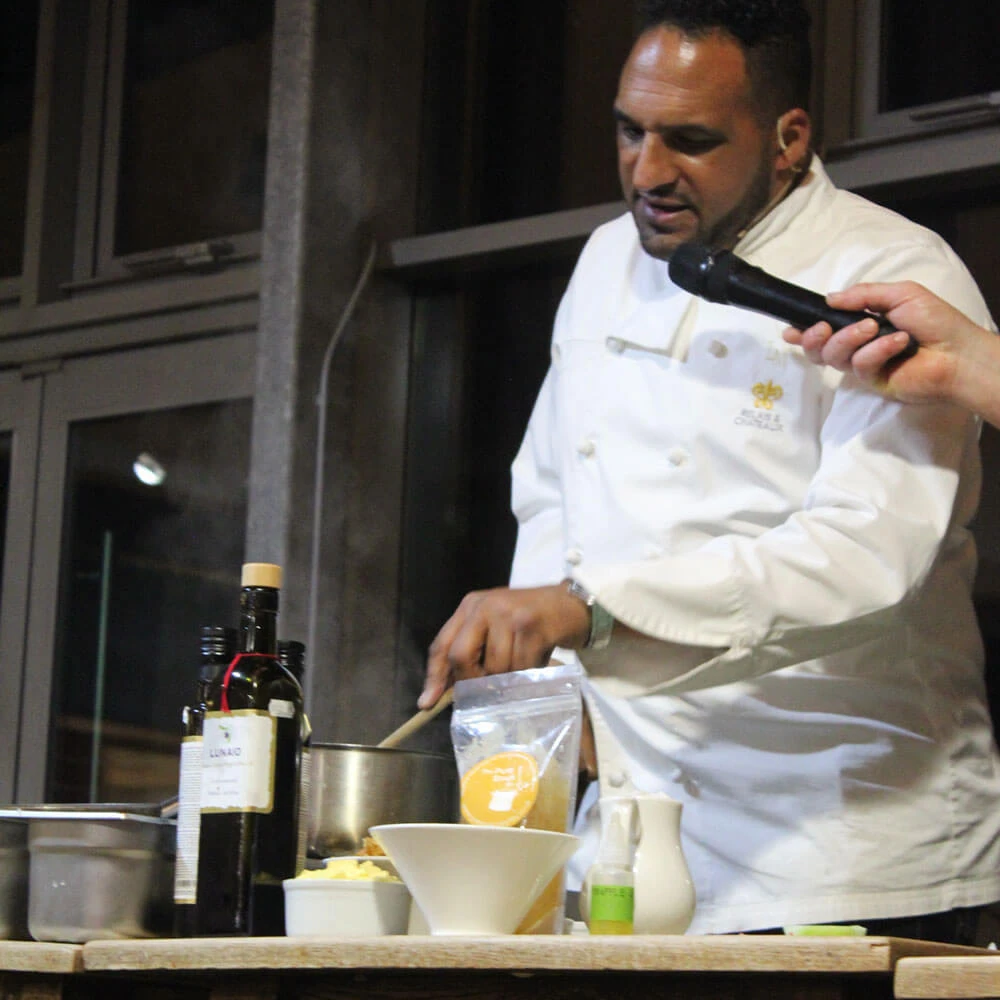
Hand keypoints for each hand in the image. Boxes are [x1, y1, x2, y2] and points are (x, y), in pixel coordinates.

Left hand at [418, 584, 589, 708]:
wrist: (571, 605)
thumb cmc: (529, 621)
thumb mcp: (495, 628)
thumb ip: (472, 651)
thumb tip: (444, 691)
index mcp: (470, 606)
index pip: (442, 643)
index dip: (434, 675)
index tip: (427, 702)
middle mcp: (485, 606)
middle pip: (461, 656)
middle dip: (472, 680)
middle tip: (488, 688)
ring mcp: (508, 614)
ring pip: (494, 667)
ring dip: (508, 678)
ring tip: (522, 666)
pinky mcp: (531, 626)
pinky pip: (520, 667)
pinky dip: (528, 673)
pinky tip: (537, 660)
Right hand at [782, 281, 974, 405]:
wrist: (960, 352)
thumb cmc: (935, 320)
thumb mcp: (900, 294)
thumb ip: (863, 295)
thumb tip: (829, 298)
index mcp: (861, 324)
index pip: (825, 329)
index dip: (803, 331)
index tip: (788, 329)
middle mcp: (858, 346)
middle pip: (818, 348)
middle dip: (814, 337)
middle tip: (822, 327)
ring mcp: (864, 366)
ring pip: (834, 356)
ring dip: (848, 339)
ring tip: (873, 328)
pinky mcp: (873, 382)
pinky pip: (860, 366)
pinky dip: (876, 351)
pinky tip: (898, 343)